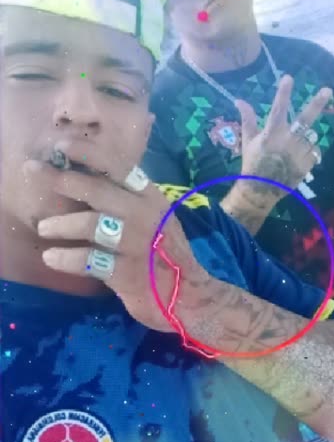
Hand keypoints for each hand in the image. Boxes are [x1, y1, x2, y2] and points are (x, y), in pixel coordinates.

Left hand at [29, 140, 210, 334]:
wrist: (192, 297)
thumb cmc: (167, 255)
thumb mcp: (158, 219)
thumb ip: (129, 201)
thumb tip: (86, 181)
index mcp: (151, 198)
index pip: (118, 166)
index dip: (88, 152)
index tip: (61, 144)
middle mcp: (145, 216)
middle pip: (97, 190)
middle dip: (61, 178)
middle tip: (34, 172)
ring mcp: (137, 245)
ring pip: (90, 225)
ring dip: (61, 224)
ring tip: (44, 228)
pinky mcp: (128, 273)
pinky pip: (89, 261)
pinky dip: (67, 258)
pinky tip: (52, 258)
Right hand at [234, 75, 333, 197]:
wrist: (262, 190)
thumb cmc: (253, 163)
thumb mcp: (248, 140)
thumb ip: (247, 119)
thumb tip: (238, 100)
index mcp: (271, 133)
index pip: (278, 108)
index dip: (283, 92)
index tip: (288, 77)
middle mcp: (287, 141)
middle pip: (306, 118)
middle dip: (317, 103)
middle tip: (327, 90)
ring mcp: (299, 153)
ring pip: (310, 136)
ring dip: (305, 137)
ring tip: (294, 147)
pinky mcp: (308, 163)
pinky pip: (314, 150)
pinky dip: (308, 150)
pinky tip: (298, 157)